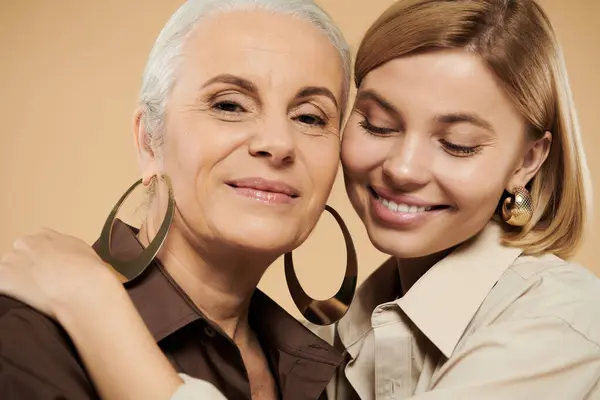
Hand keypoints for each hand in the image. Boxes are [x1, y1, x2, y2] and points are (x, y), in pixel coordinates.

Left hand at [0, 228, 120, 318]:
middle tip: (42, 283)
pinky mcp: (2, 279)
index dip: (42, 258)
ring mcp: (11, 261)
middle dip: (27, 267)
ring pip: (9, 271)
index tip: (49, 269)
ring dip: (18, 281)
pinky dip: (11, 293)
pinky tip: (27, 300)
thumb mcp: (84, 252)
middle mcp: (25, 243)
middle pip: (20, 255)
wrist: (81, 287)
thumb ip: (68, 251)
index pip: (36, 244)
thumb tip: (67, 260)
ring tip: (36, 295)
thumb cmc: (89, 271)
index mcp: (45, 234)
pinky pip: (3, 287)